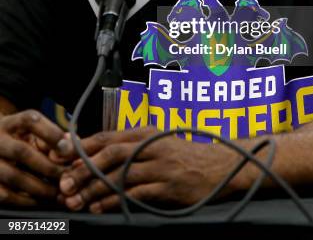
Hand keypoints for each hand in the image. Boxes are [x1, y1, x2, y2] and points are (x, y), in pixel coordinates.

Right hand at [0, 110, 73, 206]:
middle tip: (66, 176)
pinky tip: (40, 200)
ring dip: (40, 187)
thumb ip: (52, 136)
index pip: (30, 120)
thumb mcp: (30, 132)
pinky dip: (25, 200)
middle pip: (22, 151)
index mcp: (11, 123)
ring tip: (57, 192)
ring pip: (14, 176)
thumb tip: (75, 145)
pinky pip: (5, 195)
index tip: (67, 147)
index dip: (50, 133)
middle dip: (48, 166)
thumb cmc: (17, 139)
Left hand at [60, 126, 246, 212]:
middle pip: (111, 153)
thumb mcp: (161, 142)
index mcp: (147, 133)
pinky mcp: (169, 186)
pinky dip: (115, 201)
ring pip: (120, 176)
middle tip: (64, 183)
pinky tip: (100, 208)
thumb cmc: (187, 154)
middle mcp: (152, 146)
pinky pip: (136, 194)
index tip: (61, 154)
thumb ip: (134, 146)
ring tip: (76, 201)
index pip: (109, 135)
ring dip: (95, 189)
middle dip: (84, 168)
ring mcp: (161, 166)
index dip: (83, 145)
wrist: (222, 165)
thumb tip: (99, 153)